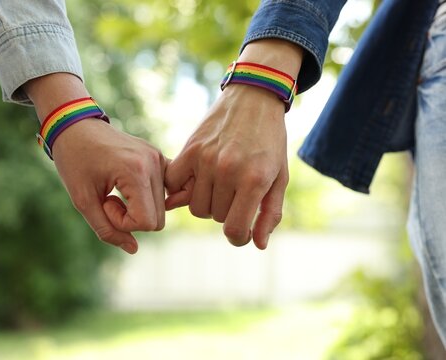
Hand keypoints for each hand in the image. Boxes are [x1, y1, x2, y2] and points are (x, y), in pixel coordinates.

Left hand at [52, 120, 166, 253]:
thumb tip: (133, 249)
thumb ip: (106, 229)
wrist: (75, 125)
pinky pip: (164, 191)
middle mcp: (154, 162)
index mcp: (136, 171)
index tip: (104, 204)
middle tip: (109, 200)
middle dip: (131, 218)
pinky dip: (148, 197)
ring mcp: (159, 158)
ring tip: (116, 192)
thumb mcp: (82, 200)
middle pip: (158, 219)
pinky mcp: (159, 157)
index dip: (123, 224)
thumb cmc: (74, 160)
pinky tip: (129, 189)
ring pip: (162, 208)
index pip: (147, 222)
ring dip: (138, 208)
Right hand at [165, 86, 287, 248]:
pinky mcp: (190, 149)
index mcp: (254, 180)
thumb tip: (257, 244)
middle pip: (214, 217)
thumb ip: (270, 213)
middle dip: (225, 212)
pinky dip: (181, 188)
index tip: (240, 231)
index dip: (237, 238)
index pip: (234, 230)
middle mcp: (228, 171)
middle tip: (235, 194)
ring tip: (219, 185)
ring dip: (207, 202)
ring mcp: (206, 159)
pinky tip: (195, 180)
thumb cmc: (270, 141)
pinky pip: (174, 184)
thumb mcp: (279, 177)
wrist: (254, 99)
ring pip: (195, 206)